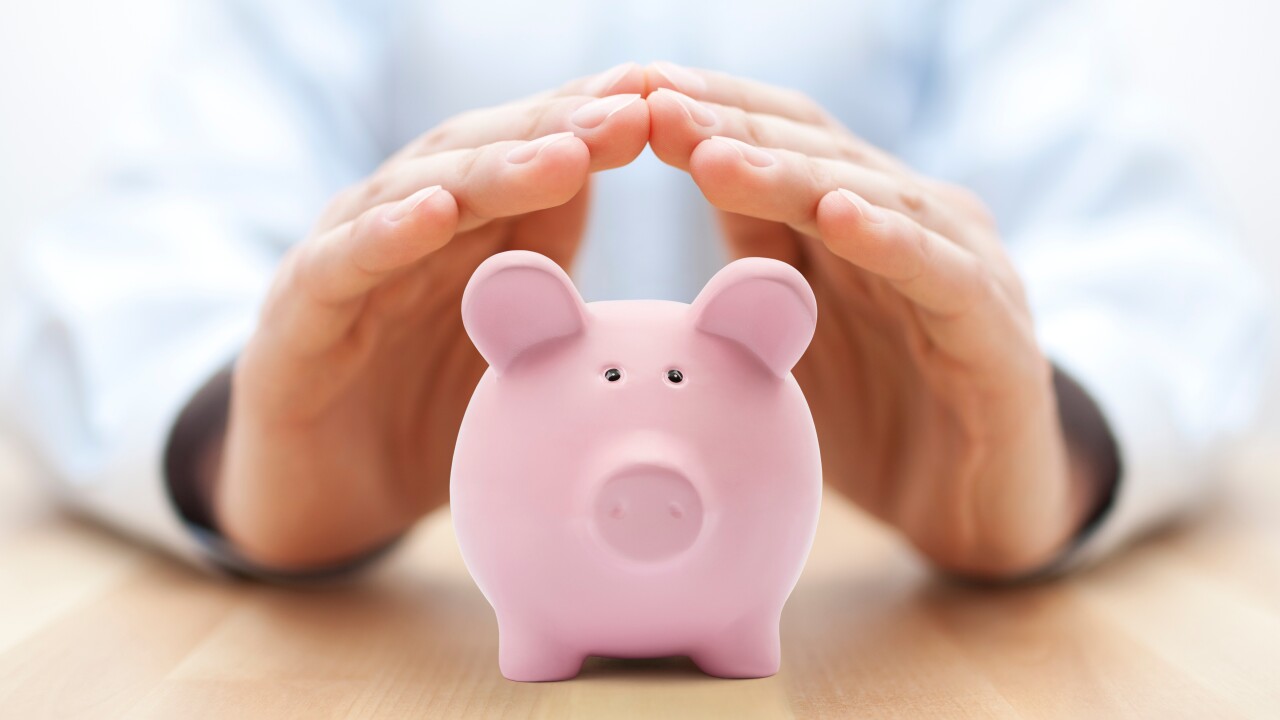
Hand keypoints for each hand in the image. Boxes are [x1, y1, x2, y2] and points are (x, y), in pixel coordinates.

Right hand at [214, 65, 649, 568]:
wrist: (323, 505)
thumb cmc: (425, 421)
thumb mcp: (510, 358)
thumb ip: (552, 293)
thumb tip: (627, 257)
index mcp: (461, 234)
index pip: (525, 155)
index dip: (587, 124)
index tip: (656, 99)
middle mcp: (402, 231)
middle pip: (479, 156)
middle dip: (556, 130)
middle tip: (628, 113)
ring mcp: (346, 266)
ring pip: (414, 193)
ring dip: (490, 171)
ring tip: (562, 155)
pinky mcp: (296, 320)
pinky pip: (339, 267)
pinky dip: (383, 234)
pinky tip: (433, 211)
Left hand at [645, 63, 1108, 576]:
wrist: (977, 518)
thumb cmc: (880, 421)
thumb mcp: (798, 334)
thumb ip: (761, 255)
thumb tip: (697, 177)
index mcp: (860, 221)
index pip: (783, 141)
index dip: (714, 113)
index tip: (636, 93)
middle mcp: (915, 223)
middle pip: (818, 153)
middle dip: (733, 127)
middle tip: (658, 105)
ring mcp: (963, 268)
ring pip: (873, 199)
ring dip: (791, 174)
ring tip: (716, 155)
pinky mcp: (997, 331)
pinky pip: (940, 275)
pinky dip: (889, 241)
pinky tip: (837, 216)